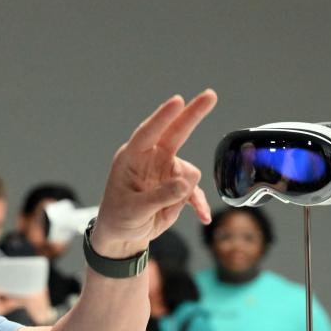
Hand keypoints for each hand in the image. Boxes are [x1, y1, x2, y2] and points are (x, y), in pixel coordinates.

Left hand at [91, 89, 217, 257]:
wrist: (123, 235)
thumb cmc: (119, 218)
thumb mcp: (135, 210)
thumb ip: (160, 196)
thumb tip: (185, 183)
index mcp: (131, 158)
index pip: (148, 133)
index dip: (163, 117)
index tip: (178, 101)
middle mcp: (150, 159)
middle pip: (175, 132)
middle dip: (193, 114)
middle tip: (211, 95)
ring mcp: (165, 171)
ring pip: (188, 172)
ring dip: (183, 192)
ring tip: (162, 211)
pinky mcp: (177, 186)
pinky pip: (195, 191)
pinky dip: (198, 203)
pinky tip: (202, 216)